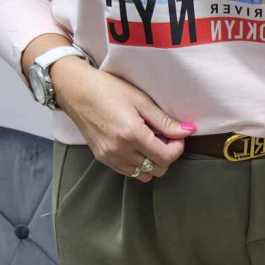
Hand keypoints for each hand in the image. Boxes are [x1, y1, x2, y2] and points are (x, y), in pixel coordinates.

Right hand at [51, 61, 194, 180]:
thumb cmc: (108, 90)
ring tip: (149, 140)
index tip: (177, 135)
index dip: (178, 147)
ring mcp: (110, 157)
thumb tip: (188, 131)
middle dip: (166, 155)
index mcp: (131, 135)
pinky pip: (129, 172)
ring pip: (144, 174)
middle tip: (163, 136)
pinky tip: (136, 145)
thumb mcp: (141, 100)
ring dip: (152, 161)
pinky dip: (138, 163)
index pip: (166, 157)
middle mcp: (120, 151)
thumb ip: (165, 120)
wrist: (76, 91)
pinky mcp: (103, 159)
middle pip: (157, 169)